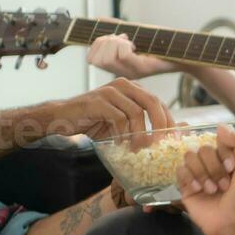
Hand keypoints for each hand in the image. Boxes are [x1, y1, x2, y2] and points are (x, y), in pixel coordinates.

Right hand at [48, 79, 174, 139]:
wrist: (61, 119)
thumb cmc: (94, 122)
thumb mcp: (122, 122)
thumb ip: (140, 123)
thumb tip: (164, 139)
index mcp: (132, 88)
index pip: (158, 102)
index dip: (168, 120)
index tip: (172, 139)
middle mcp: (123, 85)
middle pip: (152, 103)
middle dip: (160, 125)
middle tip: (159, 144)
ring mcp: (110, 91)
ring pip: (136, 112)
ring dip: (139, 134)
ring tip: (136, 149)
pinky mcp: (98, 101)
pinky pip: (118, 118)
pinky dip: (122, 133)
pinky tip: (119, 143)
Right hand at [87, 26, 178, 79]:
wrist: (185, 54)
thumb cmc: (160, 43)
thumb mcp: (135, 33)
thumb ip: (116, 28)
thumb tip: (97, 19)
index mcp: (117, 65)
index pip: (90, 59)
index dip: (97, 44)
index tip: (115, 37)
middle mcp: (122, 72)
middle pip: (95, 59)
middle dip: (105, 42)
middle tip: (124, 39)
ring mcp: (131, 72)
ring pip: (107, 58)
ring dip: (115, 43)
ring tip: (130, 42)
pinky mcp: (143, 70)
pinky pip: (124, 56)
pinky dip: (126, 45)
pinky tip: (135, 45)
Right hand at [176, 124, 234, 234]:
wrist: (230, 223)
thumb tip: (220, 125)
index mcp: (228, 157)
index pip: (219, 141)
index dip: (225, 153)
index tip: (233, 169)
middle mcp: (212, 163)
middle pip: (203, 148)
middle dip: (215, 168)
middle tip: (224, 185)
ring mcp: (197, 173)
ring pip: (190, 156)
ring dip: (203, 174)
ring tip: (212, 190)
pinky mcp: (184, 184)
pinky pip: (179, 170)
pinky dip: (190, 178)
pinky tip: (198, 190)